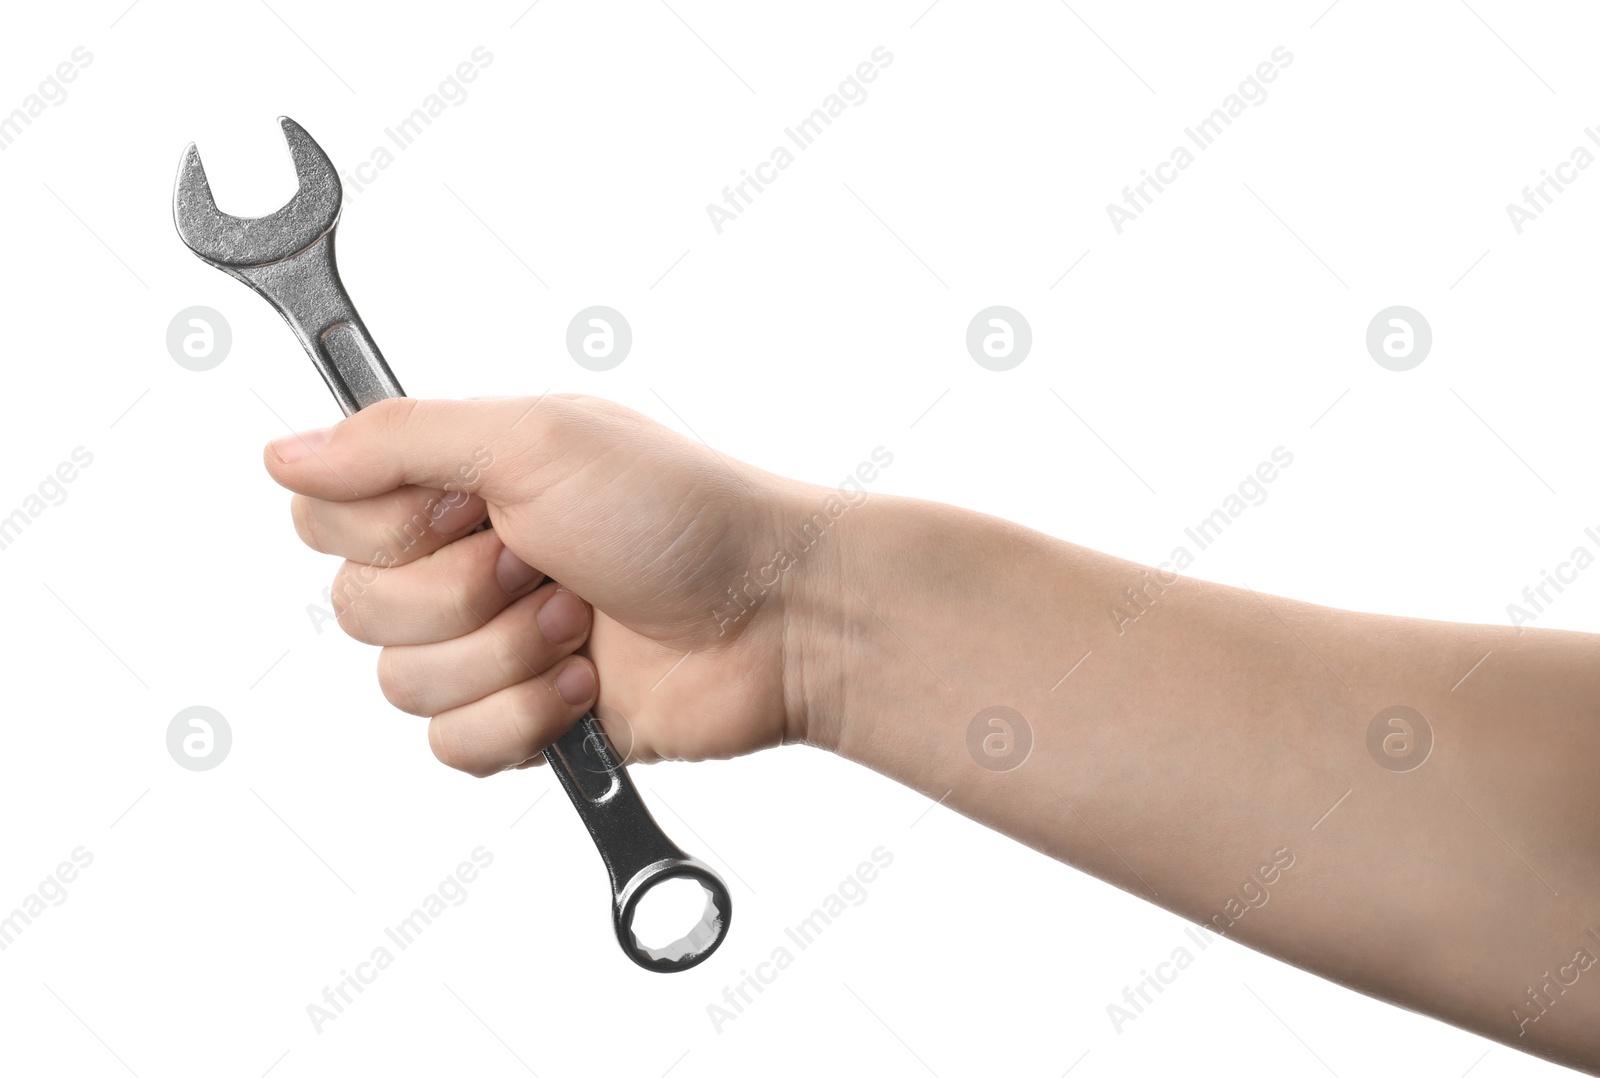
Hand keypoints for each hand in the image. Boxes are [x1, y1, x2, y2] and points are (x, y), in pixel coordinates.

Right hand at [263, 394, 828, 775]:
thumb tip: (281, 454)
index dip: (382, 527)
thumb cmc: (678, 509)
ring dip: (505, 654)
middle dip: (461, 593)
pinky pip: (451, 748)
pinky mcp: (524, 721)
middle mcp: (462, 563)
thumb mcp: (535, 438)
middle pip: (354, 608)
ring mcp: (492, 646)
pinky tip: (589, 683)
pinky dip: (524, 716)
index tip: (467, 509)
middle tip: (547, 562)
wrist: (776, 614)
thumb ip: (398, 440)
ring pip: (401, 683)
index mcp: (456, 484)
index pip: (326, 516)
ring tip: (584, 621)